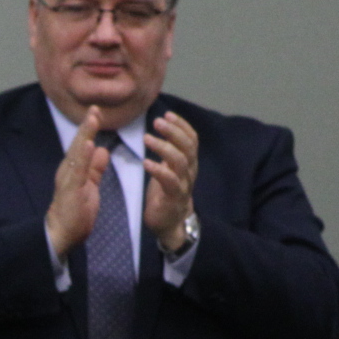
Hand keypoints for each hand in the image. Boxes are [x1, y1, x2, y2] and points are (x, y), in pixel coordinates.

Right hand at [44, 106, 108, 257]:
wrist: (60, 235)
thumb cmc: (74, 214)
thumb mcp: (89, 187)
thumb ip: (94, 168)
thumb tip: (101, 150)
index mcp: (73, 171)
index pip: (81, 146)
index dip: (89, 129)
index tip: (96, 112)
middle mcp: (67, 172)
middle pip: (77, 144)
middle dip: (86, 126)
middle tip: (95, 108)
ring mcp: (68, 180)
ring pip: (76, 154)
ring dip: (84, 135)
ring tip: (92, 119)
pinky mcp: (70, 191)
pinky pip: (77, 171)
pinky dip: (82, 157)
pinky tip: (88, 144)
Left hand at [141, 110, 198, 251]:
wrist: (169, 223)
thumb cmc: (165, 193)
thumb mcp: (168, 168)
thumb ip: (167, 151)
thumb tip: (161, 129)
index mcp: (189, 162)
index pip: (191, 139)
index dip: (181, 125)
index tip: (167, 114)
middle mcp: (190, 171)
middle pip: (188, 146)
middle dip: (174, 131)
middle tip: (157, 121)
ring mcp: (183, 184)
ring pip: (180, 161)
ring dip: (164, 147)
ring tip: (147, 138)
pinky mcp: (173, 198)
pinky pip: (169, 181)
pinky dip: (158, 170)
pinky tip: (146, 162)